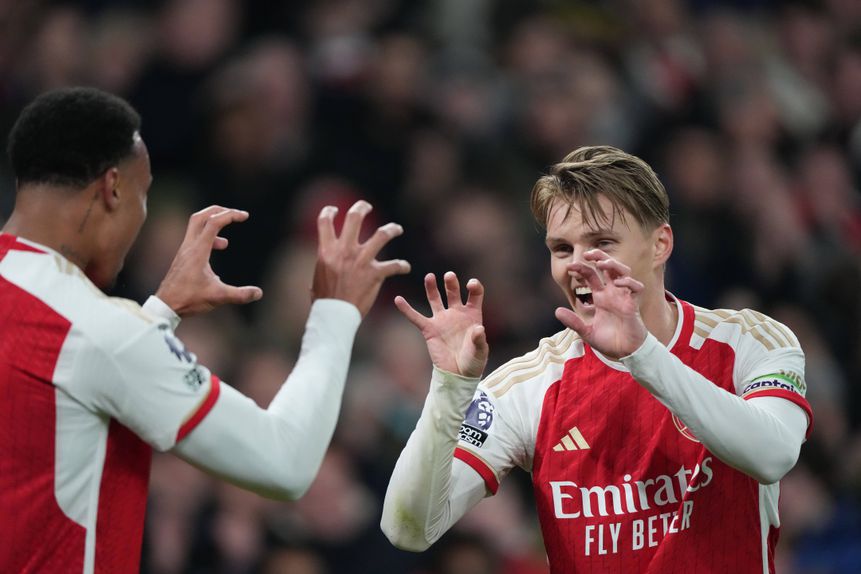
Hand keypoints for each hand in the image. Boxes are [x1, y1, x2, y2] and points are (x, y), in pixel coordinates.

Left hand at [155, 206, 262, 316]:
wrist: (165, 305)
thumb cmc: (189, 299)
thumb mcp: (218, 297)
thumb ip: (240, 294)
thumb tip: (259, 293)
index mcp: (198, 251)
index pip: (214, 223)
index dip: (230, 215)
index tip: (245, 216)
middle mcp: (190, 247)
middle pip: (201, 216)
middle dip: (219, 211)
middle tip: (235, 214)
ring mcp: (185, 251)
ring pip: (196, 225)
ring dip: (213, 222)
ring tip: (227, 234)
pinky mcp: (183, 257)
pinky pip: (196, 238)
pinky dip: (209, 236)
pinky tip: (219, 248)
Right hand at [312, 200, 409, 315]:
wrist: (334, 315)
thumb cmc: (324, 301)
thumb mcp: (317, 277)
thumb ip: (324, 265)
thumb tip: (325, 264)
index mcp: (327, 250)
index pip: (325, 222)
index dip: (329, 211)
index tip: (335, 210)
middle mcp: (345, 250)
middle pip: (354, 217)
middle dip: (361, 207)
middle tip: (366, 206)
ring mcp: (362, 260)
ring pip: (382, 234)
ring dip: (392, 229)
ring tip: (397, 229)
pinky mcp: (375, 273)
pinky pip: (394, 266)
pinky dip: (402, 266)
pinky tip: (406, 267)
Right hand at [395, 272, 488, 377]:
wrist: (459, 374)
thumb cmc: (473, 361)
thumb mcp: (480, 351)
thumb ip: (479, 340)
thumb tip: (478, 328)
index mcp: (472, 314)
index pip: (474, 294)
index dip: (474, 287)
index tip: (470, 284)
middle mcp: (456, 314)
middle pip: (453, 293)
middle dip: (451, 284)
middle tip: (449, 276)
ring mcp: (442, 320)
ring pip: (435, 299)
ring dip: (432, 288)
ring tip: (430, 276)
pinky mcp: (429, 330)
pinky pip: (416, 318)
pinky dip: (407, 309)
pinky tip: (398, 299)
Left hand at [554, 249, 647, 359]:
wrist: (626, 353)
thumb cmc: (609, 341)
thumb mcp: (586, 332)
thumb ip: (573, 322)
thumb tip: (556, 311)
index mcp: (601, 297)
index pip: (591, 275)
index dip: (582, 269)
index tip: (570, 267)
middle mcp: (612, 293)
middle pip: (608, 267)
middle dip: (599, 257)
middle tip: (587, 253)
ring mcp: (624, 297)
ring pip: (623, 272)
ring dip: (614, 265)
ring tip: (602, 264)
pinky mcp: (634, 305)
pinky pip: (636, 288)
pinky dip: (629, 283)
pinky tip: (618, 283)